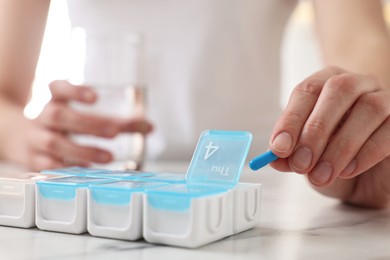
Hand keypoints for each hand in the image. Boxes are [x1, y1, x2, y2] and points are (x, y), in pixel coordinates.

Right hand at [13, 80, 152, 170]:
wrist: (20, 138)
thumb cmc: (63, 125)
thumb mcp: (83, 117)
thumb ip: (118, 121)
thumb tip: (150, 127)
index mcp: (55, 101)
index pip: (58, 88)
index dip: (75, 90)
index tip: (96, 96)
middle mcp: (43, 117)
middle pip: (60, 115)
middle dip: (89, 124)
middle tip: (115, 132)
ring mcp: (37, 139)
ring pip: (55, 143)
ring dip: (84, 150)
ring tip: (108, 157)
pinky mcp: (35, 160)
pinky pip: (50, 166)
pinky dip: (69, 168)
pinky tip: (86, 171)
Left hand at [269, 66, 389, 207]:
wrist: (366, 175)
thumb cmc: (330, 156)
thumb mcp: (306, 156)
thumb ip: (290, 155)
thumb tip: (274, 158)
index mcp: (326, 83)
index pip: (307, 91)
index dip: (291, 119)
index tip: (278, 147)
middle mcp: (356, 84)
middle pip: (338, 90)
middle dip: (315, 130)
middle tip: (300, 164)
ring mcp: (384, 98)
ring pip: (369, 108)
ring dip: (340, 145)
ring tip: (321, 174)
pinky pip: (389, 131)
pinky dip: (365, 153)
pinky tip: (347, 171)